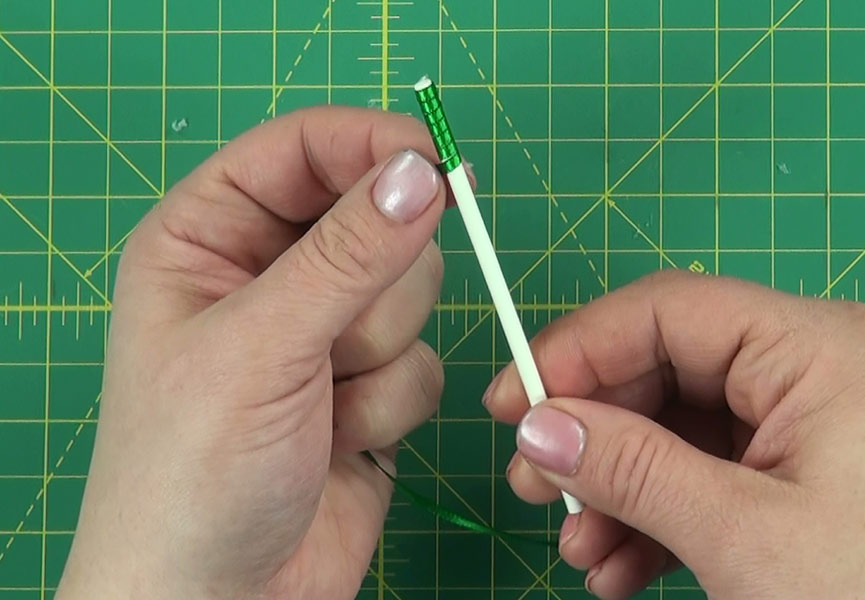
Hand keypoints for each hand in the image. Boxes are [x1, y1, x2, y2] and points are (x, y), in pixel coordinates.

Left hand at [57, 108, 452, 598]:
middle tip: (334, 338)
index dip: (369, 144)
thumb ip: (347, 254)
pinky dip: (393, 404)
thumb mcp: (259, 348)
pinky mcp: (374, 388)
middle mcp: (270, 275)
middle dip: (372, 284)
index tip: (438, 163)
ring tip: (323, 403)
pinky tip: (341, 441)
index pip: (300, 149)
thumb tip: (422, 171)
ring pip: (412, 292)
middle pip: (375, 216)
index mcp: (208, 237)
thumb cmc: (193, 474)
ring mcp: (325, 333)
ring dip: (378, 355)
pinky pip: (425, 360)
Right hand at [484, 271, 864, 598]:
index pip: (668, 310)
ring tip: (580, 552)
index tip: (510, 404)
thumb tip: (538, 427)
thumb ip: (632, 470)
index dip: (578, 349)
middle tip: (531, 487)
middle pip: (665, 371)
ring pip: (676, 431)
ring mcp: (805, 424)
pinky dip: (654, 518)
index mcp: (814, 346)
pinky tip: (621, 570)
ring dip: (617, 489)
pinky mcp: (799, 477)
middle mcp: (809, 367)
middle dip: (595, 435)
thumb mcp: (741, 533)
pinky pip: (704, 475)